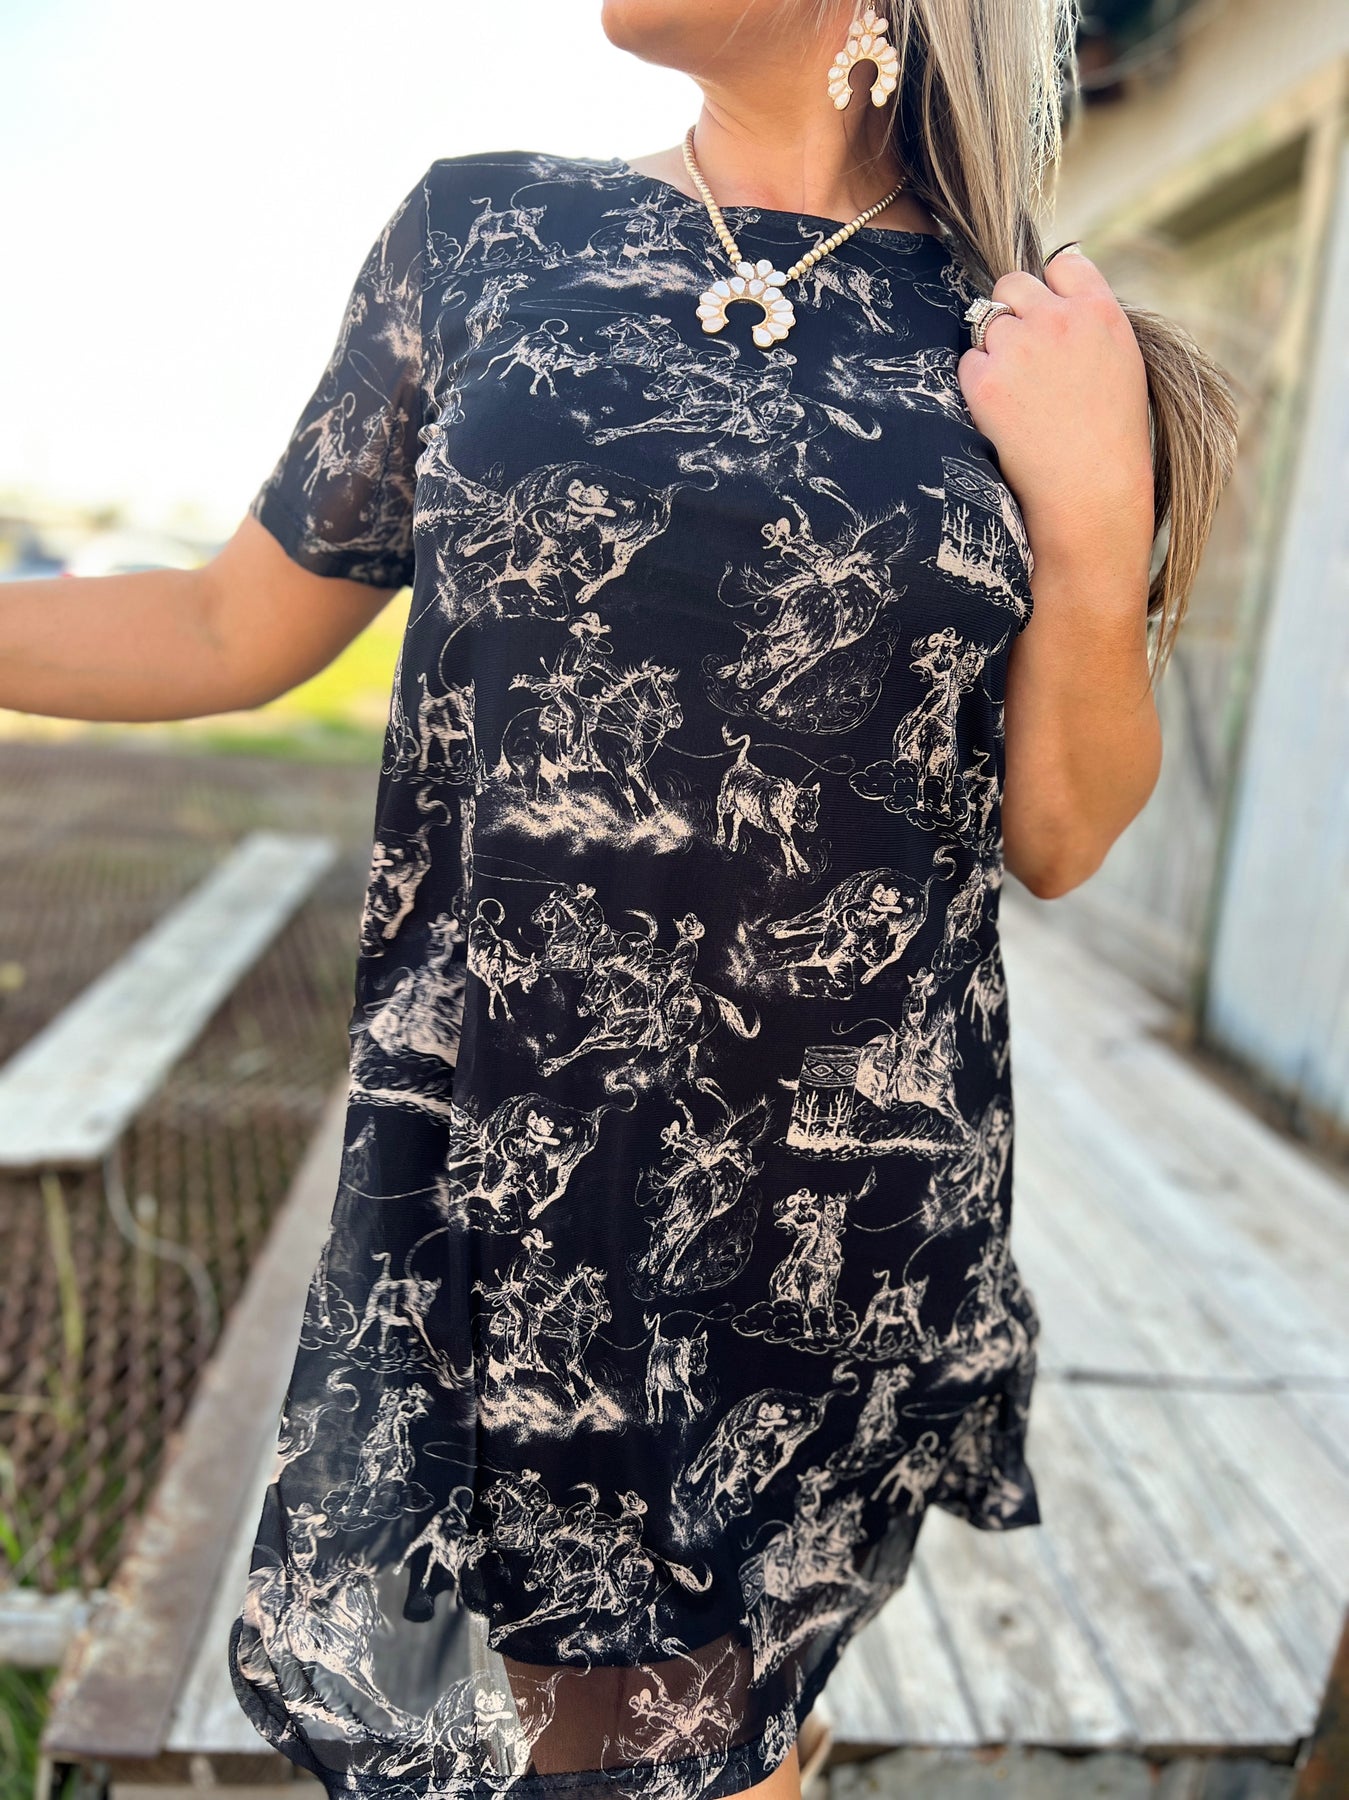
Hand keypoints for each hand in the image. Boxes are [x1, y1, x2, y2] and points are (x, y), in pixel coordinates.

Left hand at [957, 249, 1153, 578]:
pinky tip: (1003, 414)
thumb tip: (1053, 298)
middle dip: (1012, 312)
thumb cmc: (1112, 440)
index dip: (1050, 288)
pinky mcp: (985, 380)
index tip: (1049, 316)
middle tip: (1023, 357)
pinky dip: (978, 383)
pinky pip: (967, 362)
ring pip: (986, 323)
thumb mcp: (1122, 364)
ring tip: (1020, 396)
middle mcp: (1058, 320)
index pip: (1062, 264)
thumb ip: (1090, 325)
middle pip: (1013, 284)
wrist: (1090, 494)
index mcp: (1101, 311)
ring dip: (994, 351)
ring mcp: (1019, 347)